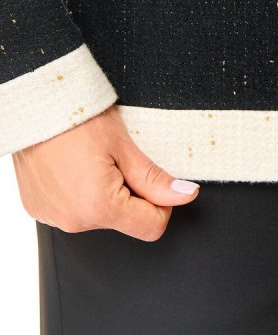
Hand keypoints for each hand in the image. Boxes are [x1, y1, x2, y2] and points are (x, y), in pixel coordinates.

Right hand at [11, 104, 199, 241]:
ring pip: (99, 215)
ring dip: (104, 193)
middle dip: (130, 194)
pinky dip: (80, 192)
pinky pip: (73, 209)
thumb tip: (184, 195)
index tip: (150, 179)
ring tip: (91, 160)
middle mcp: (74, 221)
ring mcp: (54, 218)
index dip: (161, 203)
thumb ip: (154, 179)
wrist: (36, 107)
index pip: (151, 227)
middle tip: (115, 160)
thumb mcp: (124, 146)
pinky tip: (74, 167)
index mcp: (99, 207)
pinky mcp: (40, 210)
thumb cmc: (78, 119)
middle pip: (124, 220)